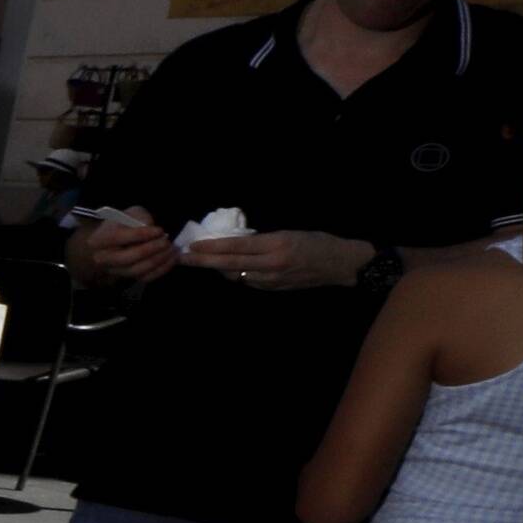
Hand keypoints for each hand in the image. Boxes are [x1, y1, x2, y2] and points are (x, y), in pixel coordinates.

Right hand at [70, 212, 174, 285]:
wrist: (111, 243)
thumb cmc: (121, 225)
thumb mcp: (129, 214)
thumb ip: (140, 217)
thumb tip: (152, 229)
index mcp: (100, 239)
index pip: (119, 238)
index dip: (142, 234)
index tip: (160, 230)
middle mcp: (104, 258)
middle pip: (128, 257)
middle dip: (151, 249)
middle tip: (166, 242)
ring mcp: (115, 270)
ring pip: (138, 270)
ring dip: (158, 260)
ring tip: (171, 250)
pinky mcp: (128, 278)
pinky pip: (145, 278)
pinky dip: (161, 270)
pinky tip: (171, 259)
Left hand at [178, 229, 370, 291]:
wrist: (341, 264)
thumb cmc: (317, 242)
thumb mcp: (289, 233)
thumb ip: (262, 240)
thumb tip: (235, 242)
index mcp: (275, 245)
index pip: (236, 246)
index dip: (212, 246)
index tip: (192, 246)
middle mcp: (271, 264)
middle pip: (229, 263)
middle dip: (203, 261)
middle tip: (182, 258)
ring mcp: (271, 280)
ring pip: (235, 275)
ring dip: (217, 268)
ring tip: (199, 261)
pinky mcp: (273, 289)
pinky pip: (247, 282)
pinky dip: (235, 274)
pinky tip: (227, 268)